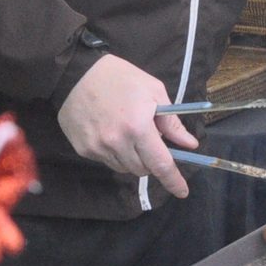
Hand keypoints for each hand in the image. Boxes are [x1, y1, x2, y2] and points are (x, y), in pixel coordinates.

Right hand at [57, 54, 194, 197]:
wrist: (75, 73)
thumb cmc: (120, 77)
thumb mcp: (153, 91)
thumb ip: (171, 122)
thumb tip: (189, 145)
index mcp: (138, 127)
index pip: (161, 164)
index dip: (174, 180)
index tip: (182, 192)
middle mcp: (117, 143)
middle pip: (143, 170)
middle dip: (151, 161)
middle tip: (148, 140)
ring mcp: (98, 148)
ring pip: (125, 168)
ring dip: (133, 159)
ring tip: (127, 134)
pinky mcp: (84, 149)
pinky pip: (107, 161)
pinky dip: (115, 154)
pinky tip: (110, 133)